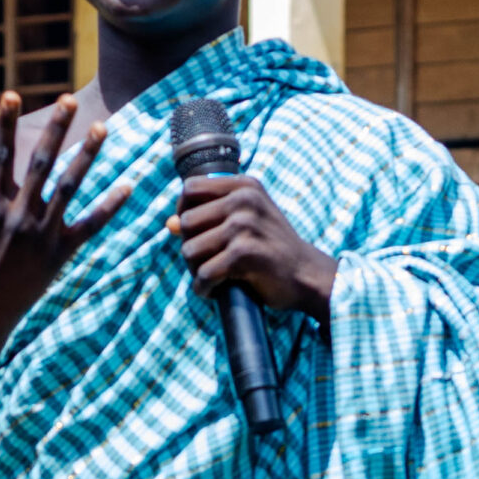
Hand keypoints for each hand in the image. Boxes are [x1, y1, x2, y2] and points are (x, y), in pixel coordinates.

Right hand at [0, 91, 128, 352]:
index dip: (5, 123)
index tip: (11, 94)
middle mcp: (18, 215)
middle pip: (41, 162)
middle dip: (56, 129)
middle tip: (70, 100)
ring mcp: (42, 235)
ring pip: (70, 187)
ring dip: (88, 156)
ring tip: (104, 128)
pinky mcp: (60, 254)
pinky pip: (90, 226)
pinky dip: (110, 207)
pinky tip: (128, 186)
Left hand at [169, 175, 335, 323]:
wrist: (308, 275)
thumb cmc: (273, 249)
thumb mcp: (248, 221)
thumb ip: (210, 217)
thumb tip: (170, 225)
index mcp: (244, 186)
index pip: (190, 188)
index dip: (182, 211)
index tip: (193, 232)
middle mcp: (244, 200)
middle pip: (186, 222)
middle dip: (189, 248)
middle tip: (205, 264)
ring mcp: (244, 226)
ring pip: (190, 250)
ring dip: (195, 271)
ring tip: (212, 279)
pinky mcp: (244, 254)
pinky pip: (204, 274)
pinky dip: (204, 289)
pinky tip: (215, 292)